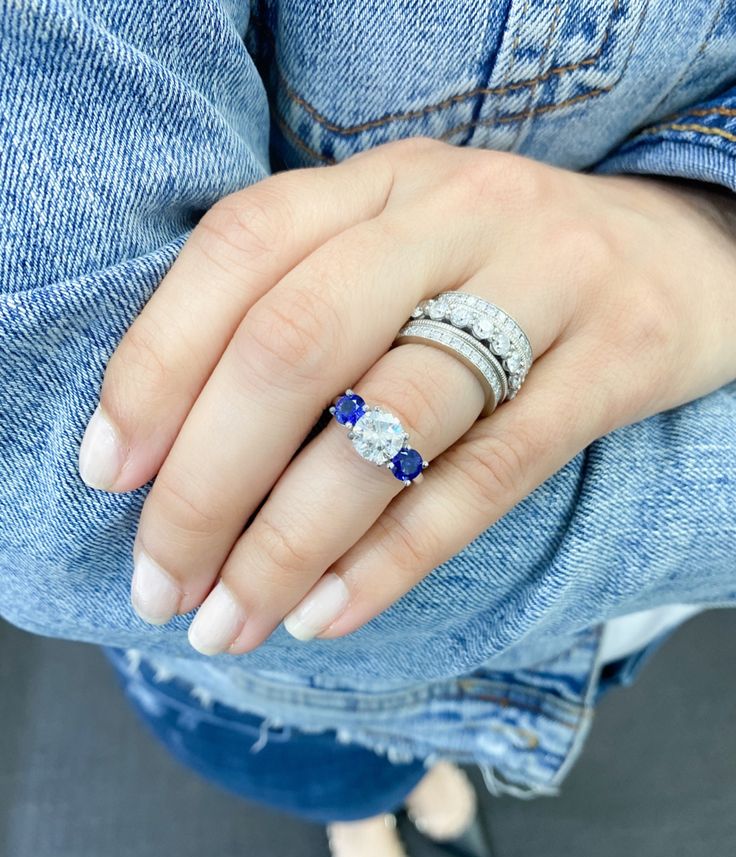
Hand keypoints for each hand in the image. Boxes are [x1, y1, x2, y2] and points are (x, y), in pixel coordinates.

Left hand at [77, 138, 735, 653]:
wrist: (685, 254)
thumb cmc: (508, 270)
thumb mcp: (404, 249)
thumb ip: (305, 309)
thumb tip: (177, 452)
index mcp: (384, 181)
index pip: (239, 250)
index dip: (155, 364)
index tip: (109, 472)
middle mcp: (457, 216)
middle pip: (296, 344)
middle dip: (206, 482)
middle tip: (163, 583)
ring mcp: (544, 285)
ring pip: (389, 423)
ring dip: (288, 543)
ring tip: (231, 620)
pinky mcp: (612, 366)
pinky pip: (485, 477)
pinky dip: (394, 557)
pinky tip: (328, 614)